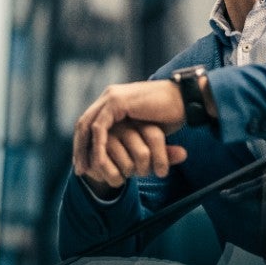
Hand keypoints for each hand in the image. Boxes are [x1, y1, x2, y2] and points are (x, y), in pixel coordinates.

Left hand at [73, 81, 188, 190]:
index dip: (85, 143)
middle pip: (84, 123)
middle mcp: (110, 95)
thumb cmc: (171, 114)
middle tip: (79, 170)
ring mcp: (112, 96)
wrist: (186, 100)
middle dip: (80, 147)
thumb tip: (127, 153)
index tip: (85, 164)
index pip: (91, 122)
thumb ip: (132, 134)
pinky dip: (96, 146)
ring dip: (83, 149)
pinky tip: (97, 161)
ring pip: (87, 125)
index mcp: (115, 98)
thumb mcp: (145, 127)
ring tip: (85, 169)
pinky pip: (100, 127)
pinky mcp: (118, 102)